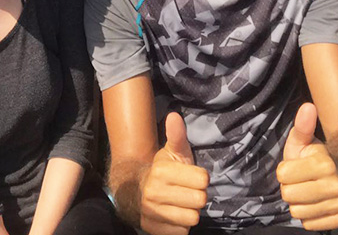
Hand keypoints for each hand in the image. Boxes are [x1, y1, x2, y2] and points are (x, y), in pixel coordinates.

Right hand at [139, 113, 208, 234]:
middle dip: (197, 196)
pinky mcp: (155, 230)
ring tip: (181, 204)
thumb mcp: (170, 153)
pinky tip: (174, 215)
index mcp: (162, 171)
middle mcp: (155, 192)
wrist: (134, 192)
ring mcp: (153, 213)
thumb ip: (177, 136)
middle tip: (187, 191)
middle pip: (200, 200)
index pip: (203, 180)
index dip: (200, 178)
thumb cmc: (162, 172)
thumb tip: (174, 115)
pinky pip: (183, 232)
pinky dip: (181, 226)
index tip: (192, 177)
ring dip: (190, 212)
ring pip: (193, 218)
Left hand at [277, 103, 337, 229]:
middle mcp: (336, 184)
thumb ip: (302, 126)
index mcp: (324, 163)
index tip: (294, 167)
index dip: (284, 171)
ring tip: (307, 192)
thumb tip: (308, 106)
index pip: (282, 175)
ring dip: (298, 204)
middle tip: (300, 181)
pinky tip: (315, 205)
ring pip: (298, 213)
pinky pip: (310, 225)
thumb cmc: (313, 157)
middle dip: (289, 188)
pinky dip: (309, 217)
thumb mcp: (302, 141)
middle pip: (289, 196)